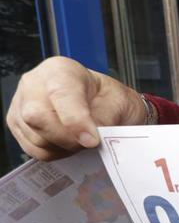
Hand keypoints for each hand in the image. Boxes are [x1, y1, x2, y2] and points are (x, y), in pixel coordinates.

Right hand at [6, 56, 146, 160]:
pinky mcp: (16, 126)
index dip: (76, 121)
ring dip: (64, 147)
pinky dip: (55, 152)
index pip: (60, 95)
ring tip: (81, 138)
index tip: (92, 139)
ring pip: (36, 138)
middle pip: (38, 118)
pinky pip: (33, 149)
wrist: (99, 103)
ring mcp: (20, 105)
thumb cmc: (106, 98)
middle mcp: (33, 84)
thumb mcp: (118, 102)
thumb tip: (90, 138)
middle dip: (68, 138)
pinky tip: (68, 142)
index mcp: (60, 70)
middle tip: (90, 141)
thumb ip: (105, 117)